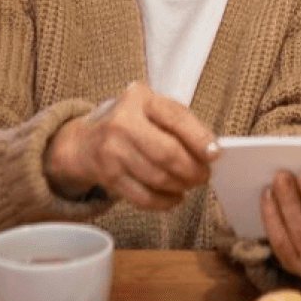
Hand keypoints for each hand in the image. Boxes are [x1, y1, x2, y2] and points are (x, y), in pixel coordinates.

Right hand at [44, 81, 215, 209]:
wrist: (85, 141)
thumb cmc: (132, 124)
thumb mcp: (152, 110)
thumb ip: (181, 124)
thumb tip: (211, 152)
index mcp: (140, 99)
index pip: (176, 118)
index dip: (199, 138)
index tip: (215, 154)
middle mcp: (123, 122)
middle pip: (167, 152)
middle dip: (192, 169)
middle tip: (203, 176)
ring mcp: (112, 150)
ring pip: (157, 177)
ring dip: (180, 186)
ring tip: (189, 184)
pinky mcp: (107, 176)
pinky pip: (143, 197)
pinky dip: (164, 201)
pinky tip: (174, 198)